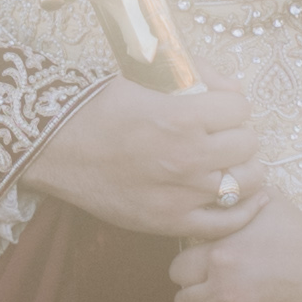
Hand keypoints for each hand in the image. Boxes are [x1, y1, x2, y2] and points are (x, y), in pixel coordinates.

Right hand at [32, 74, 270, 236]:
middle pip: (248, 144)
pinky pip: (226, 223)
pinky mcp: (169, 222)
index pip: (240, 107)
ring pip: (246, 183)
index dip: (231, 105)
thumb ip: (195, 78)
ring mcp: (181, 194)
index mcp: (182, 115)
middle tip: (223, 136)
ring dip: (244, 170)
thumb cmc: (94, 108)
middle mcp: (188, 156)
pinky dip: (242, 211)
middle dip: (238, 135)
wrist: (53, 147)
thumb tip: (234, 89)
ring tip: (230, 165)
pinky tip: (243, 199)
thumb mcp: (144, 80)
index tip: (220, 109)